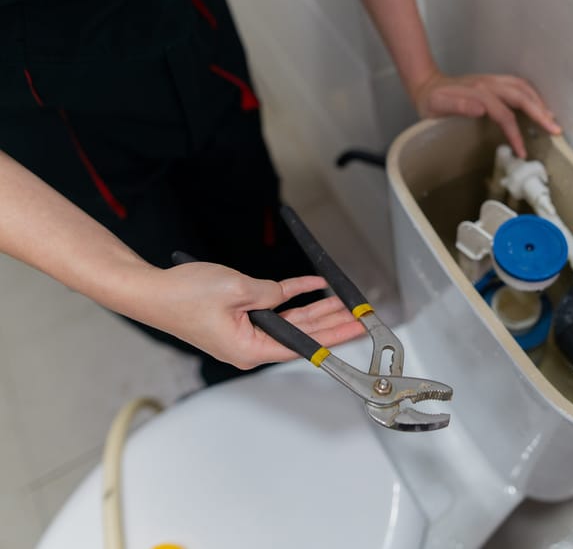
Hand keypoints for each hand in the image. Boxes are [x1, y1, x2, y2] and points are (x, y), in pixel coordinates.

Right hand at [147, 262, 363, 369]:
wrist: (151, 290)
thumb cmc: (182, 297)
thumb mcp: (237, 290)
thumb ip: (270, 294)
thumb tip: (286, 294)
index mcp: (250, 349)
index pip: (302, 345)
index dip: (333, 336)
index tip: (353, 331)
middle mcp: (250, 346)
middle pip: (301, 334)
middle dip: (332, 323)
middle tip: (358, 318)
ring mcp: (246, 333)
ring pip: (292, 320)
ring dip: (317, 309)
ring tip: (343, 304)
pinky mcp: (240, 318)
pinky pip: (274, 307)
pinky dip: (292, 295)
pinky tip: (312, 286)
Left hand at [413, 71, 561, 156]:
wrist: (426, 85)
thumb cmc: (431, 101)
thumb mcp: (438, 106)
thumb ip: (459, 106)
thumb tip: (481, 109)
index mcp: (478, 92)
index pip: (505, 115)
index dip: (515, 134)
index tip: (522, 152)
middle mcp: (489, 84)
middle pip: (521, 96)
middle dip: (540, 113)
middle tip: (555, 130)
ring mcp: (492, 81)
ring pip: (523, 88)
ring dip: (539, 102)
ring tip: (550, 119)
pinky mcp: (493, 82)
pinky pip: (518, 86)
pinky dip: (531, 95)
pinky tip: (537, 106)